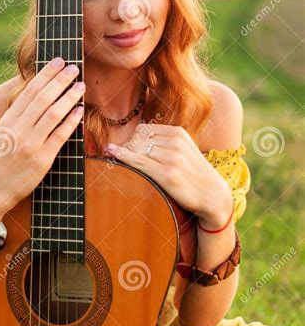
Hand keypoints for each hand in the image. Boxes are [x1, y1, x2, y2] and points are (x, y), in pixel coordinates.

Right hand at [0, 58, 84, 215]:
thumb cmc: (1, 159)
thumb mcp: (5, 132)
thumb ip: (19, 115)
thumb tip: (39, 93)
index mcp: (8, 120)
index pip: (29, 91)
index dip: (45, 74)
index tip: (58, 61)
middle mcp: (19, 130)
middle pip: (42, 98)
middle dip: (60, 80)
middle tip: (73, 68)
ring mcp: (30, 144)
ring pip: (53, 113)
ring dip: (69, 97)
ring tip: (80, 85)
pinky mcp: (42, 159)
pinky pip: (60, 135)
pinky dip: (71, 121)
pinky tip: (79, 110)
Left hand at [103, 123, 233, 225]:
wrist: (212, 195)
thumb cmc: (193, 174)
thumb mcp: (183, 150)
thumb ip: (163, 142)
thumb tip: (133, 140)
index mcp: (178, 133)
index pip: (143, 130)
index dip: (131, 140)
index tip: (124, 151)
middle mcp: (175, 142)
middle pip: (137, 139)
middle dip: (125, 148)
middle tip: (117, 158)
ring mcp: (172, 158)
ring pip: (135, 149)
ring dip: (122, 155)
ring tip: (114, 161)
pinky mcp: (167, 174)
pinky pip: (138, 161)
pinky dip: (121, 156)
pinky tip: (111, 153)